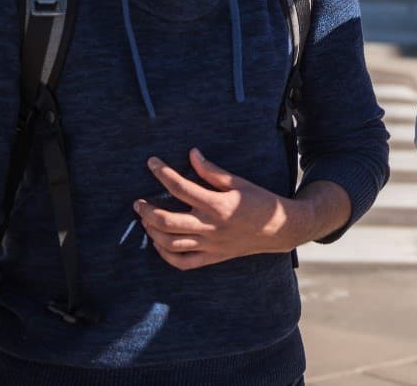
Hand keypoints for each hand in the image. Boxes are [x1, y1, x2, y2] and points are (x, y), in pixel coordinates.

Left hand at [135, 148, 294, 269]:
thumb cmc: (259, 202)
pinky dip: (166, 255)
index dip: (162, 173)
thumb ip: (212, 171)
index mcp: (217, 204)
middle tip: (138, 202)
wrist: (278, 230)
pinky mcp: (212, 258)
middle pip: (167, 220)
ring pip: (170, 243)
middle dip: (147, 210)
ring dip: (152, 231)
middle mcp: (210, 226)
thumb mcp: (238, 182)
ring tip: (145, 220)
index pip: (181, 187)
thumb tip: (192, 154)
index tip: (152, 163)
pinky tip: (159, 243)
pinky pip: (183, 262)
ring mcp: (210, 245)